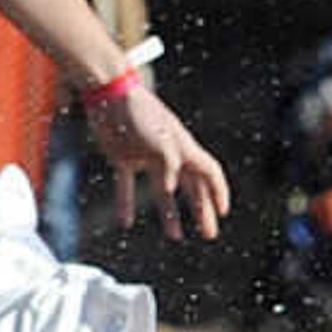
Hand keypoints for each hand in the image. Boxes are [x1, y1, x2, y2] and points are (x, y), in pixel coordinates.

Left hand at [85, 76, 231, 239]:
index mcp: (184, 148)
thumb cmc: (139, 112)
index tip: (223, 213)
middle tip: (209, 234)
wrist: (108, 94)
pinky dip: (126, 204)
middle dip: (202, 211)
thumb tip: (169, 189)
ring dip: (171, 214)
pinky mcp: (123, 158)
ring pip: (163, 192)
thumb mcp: (162, 138)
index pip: (210, 172)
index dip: (218, 192)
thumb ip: (170, 164)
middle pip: (192, 187)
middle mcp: (169, 155)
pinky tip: (126, 222)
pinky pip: (127, 186)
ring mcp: (146, 157)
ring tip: (175, 236)